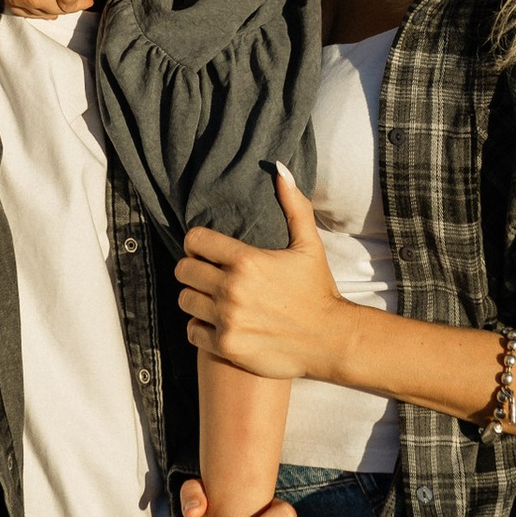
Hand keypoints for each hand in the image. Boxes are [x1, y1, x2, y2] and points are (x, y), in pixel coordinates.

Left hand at [175, 170, 356, 384]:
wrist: (331, 340)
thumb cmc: (318, 290)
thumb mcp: (308, 245)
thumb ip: (293, 206)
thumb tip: (280, 169)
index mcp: (247, 260)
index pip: (194, 240)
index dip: (196, 243)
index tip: (205, 250)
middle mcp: (232, 289)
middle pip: (183, 270)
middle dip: (193, 269)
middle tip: (206, 274)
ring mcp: (228, 320)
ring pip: (184, 300)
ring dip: (195, 298)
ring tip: (210, 298)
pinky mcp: (227, 347)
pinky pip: (191, 331)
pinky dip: (200, 327)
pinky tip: (216, 322)